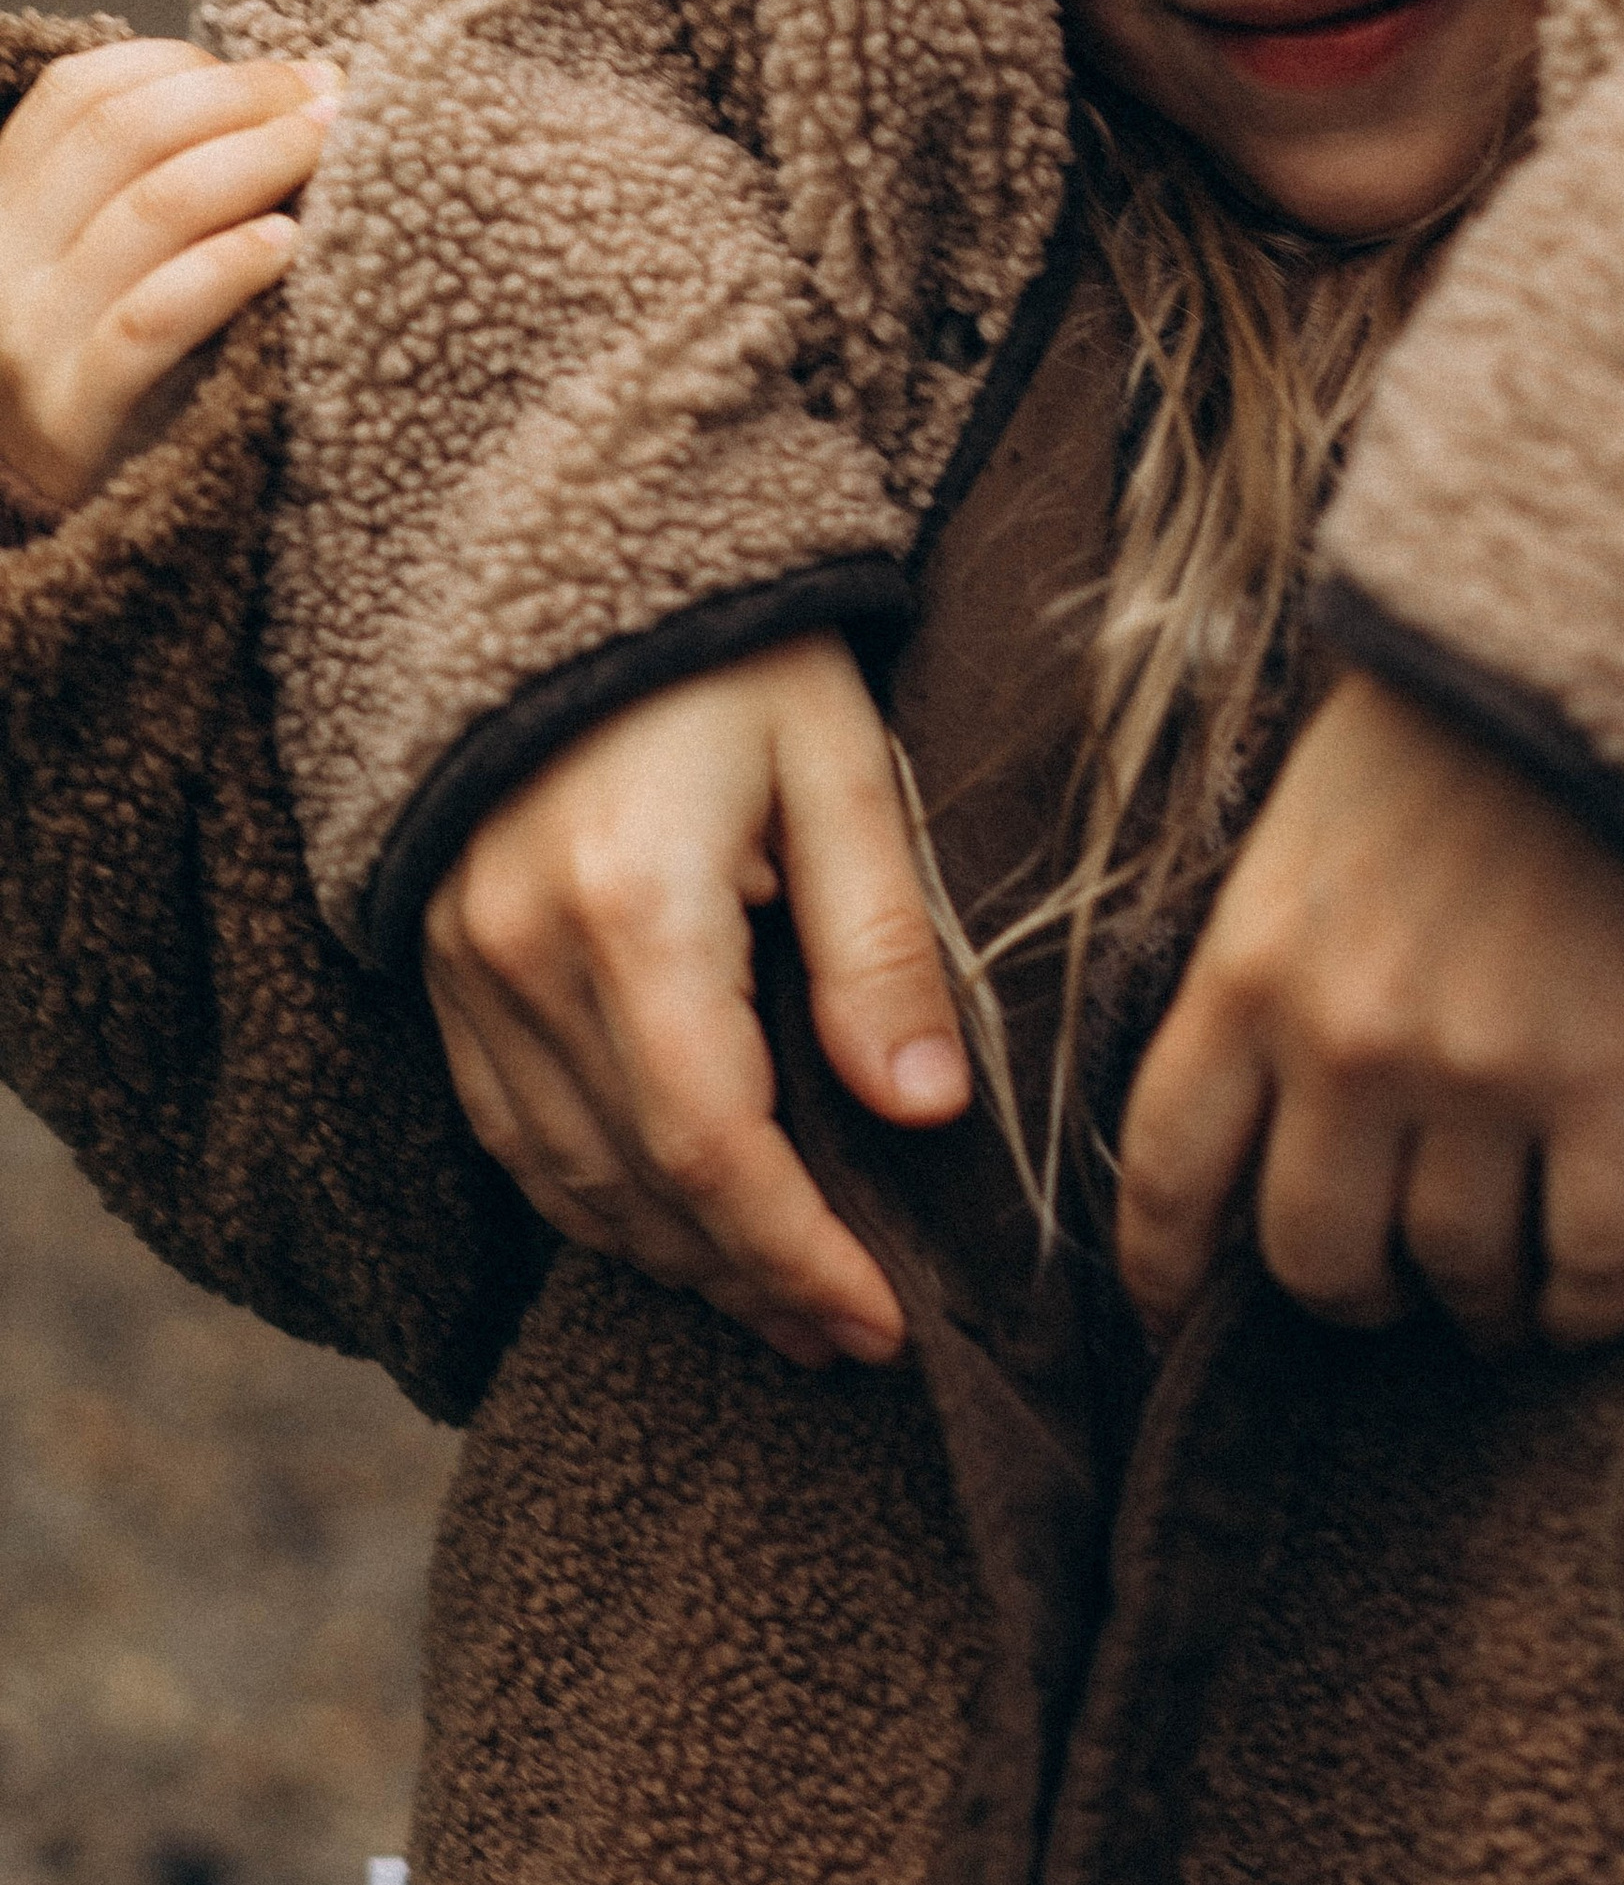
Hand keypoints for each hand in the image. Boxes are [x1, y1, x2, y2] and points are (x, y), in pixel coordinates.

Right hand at [0, 38, 338, 513]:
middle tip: (337, 102)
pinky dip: (225, 269)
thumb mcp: (122, 269)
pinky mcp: (75, 417)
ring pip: (146, 212)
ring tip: (332, 154)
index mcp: (3, 211)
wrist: (97, 533)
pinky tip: (289, 246)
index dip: (190, 69)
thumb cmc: (140, 382)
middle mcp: (0, 266)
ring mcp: (28, 343)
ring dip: (256, 163)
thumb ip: (167, 187)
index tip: (292, 77)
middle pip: (122, 137)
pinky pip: (150, 321)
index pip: (80, 97)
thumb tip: (304, 94)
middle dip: (244, 101)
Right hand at [423, 636, 971, 1367]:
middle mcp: (520, 955)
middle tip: (853, 1340)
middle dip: (749, 1284)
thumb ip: (881, 941)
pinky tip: (672, 1222)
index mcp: (632, 908)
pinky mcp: (437, 961)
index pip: (710, 1150)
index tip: (884, 1324)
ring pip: (561, 1178)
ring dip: (670, 1261)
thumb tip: (925, 1114)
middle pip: (633, 1188)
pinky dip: (592, 1198)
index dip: (796, 1258)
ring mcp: (460, 964)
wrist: (563, 544)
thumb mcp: (841, 764)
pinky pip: (507, 1128)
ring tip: (782, 1306)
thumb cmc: (732, 645)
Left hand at [1117, 669, 1623, 1352]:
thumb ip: (1264, 976)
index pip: (1169, 1174)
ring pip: (1457, 1270)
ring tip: (1494, 1296)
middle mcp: (1346, 1044)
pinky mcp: (1614, 1086)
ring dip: (1473, 1306)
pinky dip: (1584, 1309)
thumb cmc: (1439, 743)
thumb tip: (1255, 1106)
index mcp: (1247, 976)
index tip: (1187, 1316)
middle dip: (1347, 1296)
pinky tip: (1580, 1304)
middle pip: (1316, 1257)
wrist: (1597, 661)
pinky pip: (1593, 1264)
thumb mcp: (1294, 847)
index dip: (1170, 1274)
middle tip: (1384, 1290)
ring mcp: (1483, 1074)